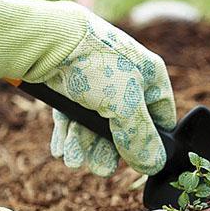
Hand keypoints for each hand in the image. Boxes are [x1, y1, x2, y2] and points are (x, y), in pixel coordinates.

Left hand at [0, 0, 175, 175]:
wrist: (48, 41)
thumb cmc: (98, 65)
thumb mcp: (127, 107)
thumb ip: (141, 139)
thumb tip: (154, 164)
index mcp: (151, 78)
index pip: (161, 117)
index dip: (152, 141)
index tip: (140, 160)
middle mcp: (127, 80)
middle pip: (124, 126)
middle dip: (110, 150)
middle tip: (100, 169)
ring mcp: (99, 83)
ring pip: (97, 123)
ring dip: (86, 145)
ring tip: (75, 160)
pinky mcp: (72, 86)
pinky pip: (76, 116)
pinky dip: (71, 133)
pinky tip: (64, 148)